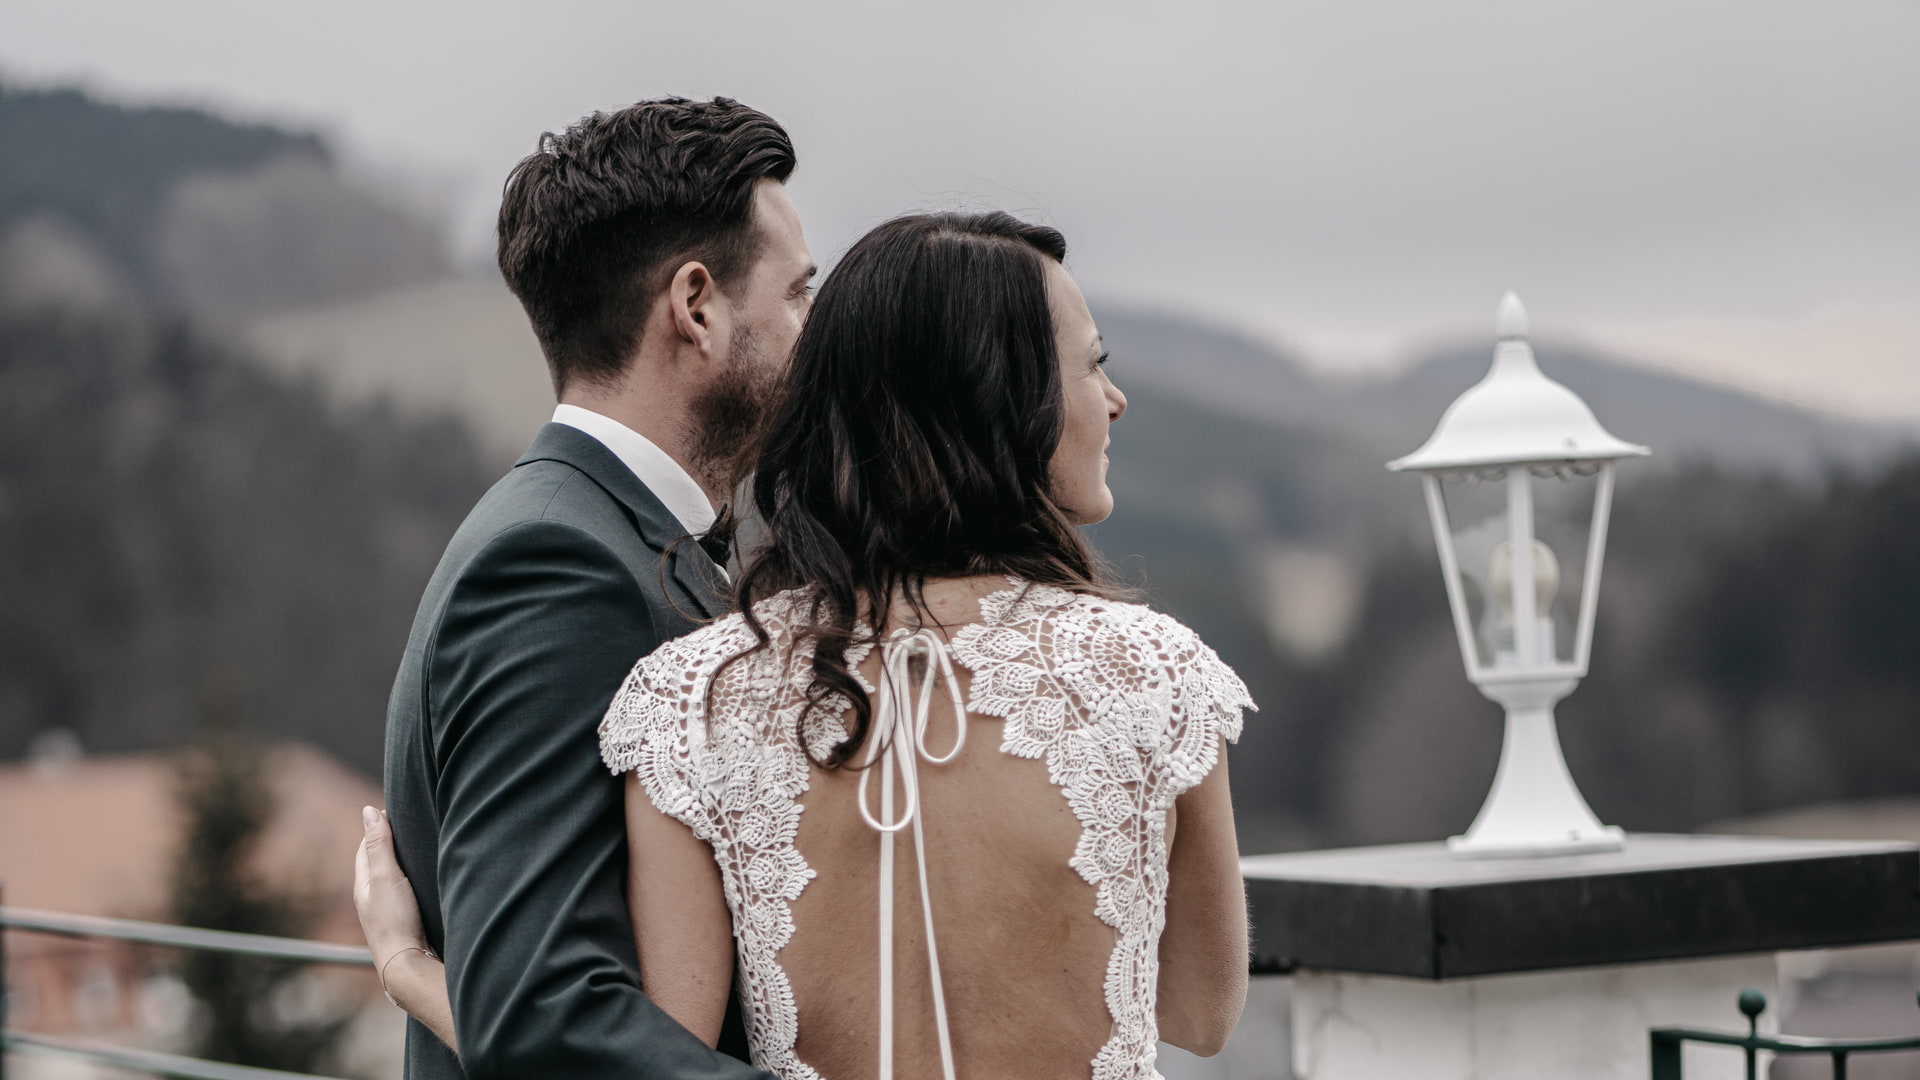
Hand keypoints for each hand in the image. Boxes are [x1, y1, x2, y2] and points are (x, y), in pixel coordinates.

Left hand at [355, 806, 429, 964]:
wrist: (406, 964)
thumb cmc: (394, 920)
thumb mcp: (386, 876)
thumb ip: (379, 844)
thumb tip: (368, 811)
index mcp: (364, 884)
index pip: (366, 847)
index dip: (378, 828)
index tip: (393, 810)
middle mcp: (372, 898)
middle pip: (378, 863)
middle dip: (388, 844)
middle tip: (407, 825)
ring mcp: (388, 912)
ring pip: (392, 880)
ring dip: (402, 864)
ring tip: (418, 850)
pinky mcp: (405, 923)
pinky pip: (405, 894)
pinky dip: (412, 881)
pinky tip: (426, 883)